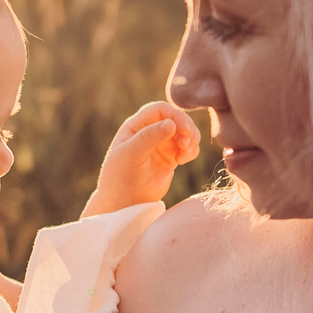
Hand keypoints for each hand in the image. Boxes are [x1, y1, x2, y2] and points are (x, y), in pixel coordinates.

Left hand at [82, 101, 201, 217]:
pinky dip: (192, 151)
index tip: (185, 129)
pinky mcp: (171, 158)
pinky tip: (183, 160)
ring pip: (185, 132)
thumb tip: (171, 124)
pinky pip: (188, 148)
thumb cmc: (120, 176)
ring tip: (185, 154)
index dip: (175, 115)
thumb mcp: (131, 154)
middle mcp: (150, 132)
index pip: (161, 110)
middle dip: (187, 128)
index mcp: (137, 125)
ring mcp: (161, 145)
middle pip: (177, 118)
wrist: (123, 202)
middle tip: (187, 144)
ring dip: (192, 139)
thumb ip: (149, 137)